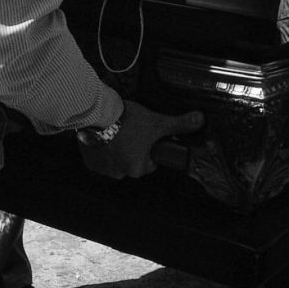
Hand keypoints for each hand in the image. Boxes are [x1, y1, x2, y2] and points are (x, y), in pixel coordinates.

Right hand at [77, 100, 205, 179]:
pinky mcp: (89, 162)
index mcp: (137, 169)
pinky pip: (98, 157)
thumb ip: (179, 124)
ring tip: (114, 130)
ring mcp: (102, 168)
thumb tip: (200, 120)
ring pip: (114, 159)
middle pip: (131, 161)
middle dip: (130, 147)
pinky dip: (100, 148)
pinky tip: (102, 135)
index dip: (148, 146)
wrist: (97, 114)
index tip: (143, 135)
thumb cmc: (126, 121)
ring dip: (114, 148)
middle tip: (129, 129)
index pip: (149, 162)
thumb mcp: (157, 122)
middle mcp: (119, 173)